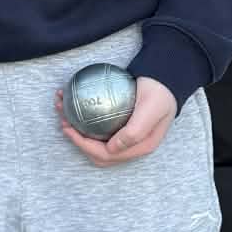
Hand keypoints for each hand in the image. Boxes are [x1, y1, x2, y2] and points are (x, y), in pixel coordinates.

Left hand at [57, 74, 176, 165]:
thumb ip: (134, 132)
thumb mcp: (150, 111)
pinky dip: (84, 120)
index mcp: (140, 147)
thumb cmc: (160, 92)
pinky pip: (99, 128)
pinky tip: (74, 105)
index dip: (83, 145)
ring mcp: (126, 136)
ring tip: (64, 112)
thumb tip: (112, 150)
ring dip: (77, 130)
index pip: (105, 155)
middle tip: (64, 121)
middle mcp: (132, 146)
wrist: (167, 76)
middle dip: (77, 140)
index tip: (68, 127)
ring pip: (96, 141)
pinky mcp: (121, 125)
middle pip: (98, 153)